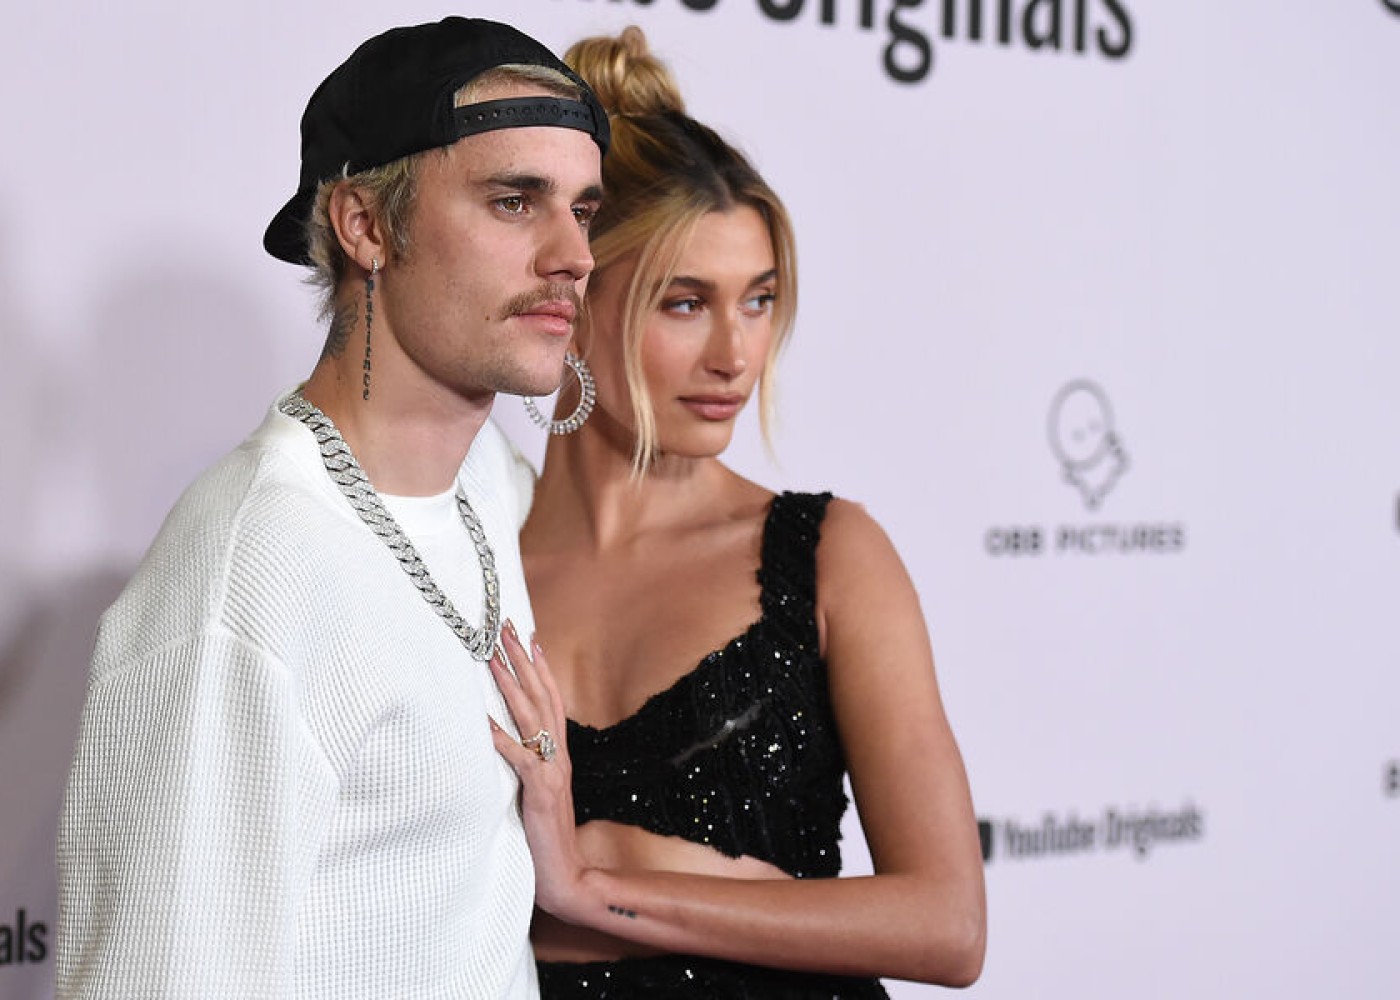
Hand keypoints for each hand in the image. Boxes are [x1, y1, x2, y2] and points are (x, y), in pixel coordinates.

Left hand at [488, 621, 588, 918]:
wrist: (566, 875)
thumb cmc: (546, 837)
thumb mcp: (540, 793)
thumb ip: (530, 766)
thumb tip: (511, 744)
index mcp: (559, 755)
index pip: (552, 700)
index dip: (541, 667)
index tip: (529, 636)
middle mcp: (558, 756)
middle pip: (542, 697)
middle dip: (522, 661)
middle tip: (505, 628)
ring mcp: (550, 772)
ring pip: (531, 717)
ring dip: (510, 684)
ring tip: (491, 656)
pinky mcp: (538, 792)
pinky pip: (517, 757)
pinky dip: (499, 735)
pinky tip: (481, 717)